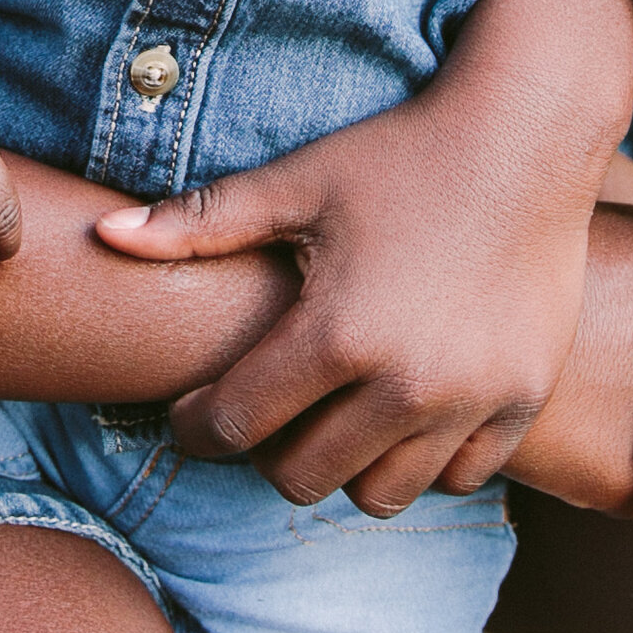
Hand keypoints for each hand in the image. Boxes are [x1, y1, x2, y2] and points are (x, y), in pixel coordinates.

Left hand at [93, 0, 632, 515]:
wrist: (527, 137)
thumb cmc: (400, 154)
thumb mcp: (296, 182)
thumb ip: (199, 222)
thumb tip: (105, 238)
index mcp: (337, 334)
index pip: (235, 426)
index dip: (196, 426)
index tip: (191, 412)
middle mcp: (406, 385)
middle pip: (301, 477)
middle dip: (265, 451)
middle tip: (263, 409)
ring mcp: (471, 402)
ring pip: (379, 494)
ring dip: (344, 466)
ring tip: (332, 415)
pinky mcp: (522, 402)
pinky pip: (458, 478)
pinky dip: (424, 460)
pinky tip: (403, 411)